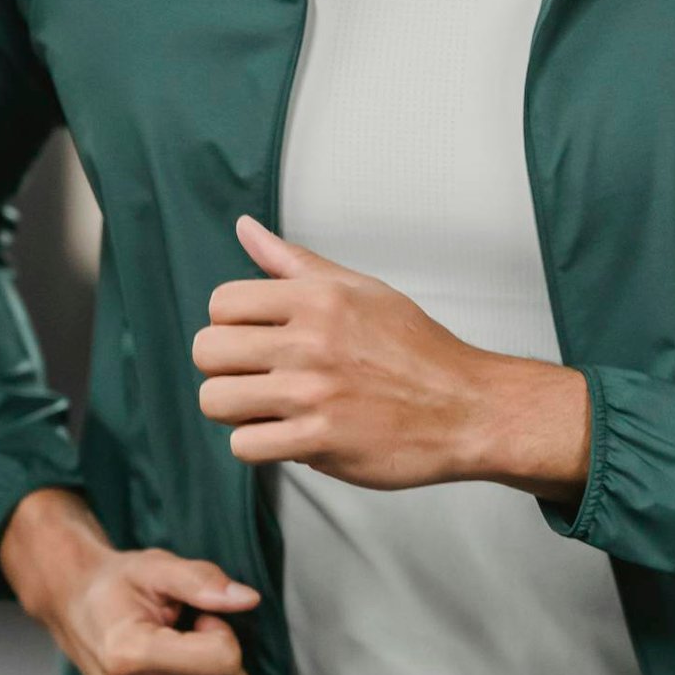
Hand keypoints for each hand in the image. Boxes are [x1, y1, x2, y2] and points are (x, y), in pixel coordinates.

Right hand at [0, 488, 259, 674]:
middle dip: (225, 662)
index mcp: (126, 654)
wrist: (77, 611)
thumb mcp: (157, 566)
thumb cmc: (119, 589)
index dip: (222, 631)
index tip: (199, 621)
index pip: (223, 660)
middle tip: (191, 642)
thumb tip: (247, 598)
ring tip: (186, 667)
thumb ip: (202, 579)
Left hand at [191, 214, 493, 490]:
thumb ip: (295, 262)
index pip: (221, 302)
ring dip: (236, 410)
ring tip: (268, 407)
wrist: (467, 407)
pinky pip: (244, 446)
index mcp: (317, 298)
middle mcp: (311, 342)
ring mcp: (313, 393)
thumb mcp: (360, 289)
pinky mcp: (319, 440)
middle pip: (208, 351)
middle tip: (257, 375)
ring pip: (216, 401)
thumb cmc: (417, 350)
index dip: (229, 324)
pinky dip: (259, 445)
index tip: (254, 338)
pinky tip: (287, 434)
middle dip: (224, 367)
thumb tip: (246, 229)